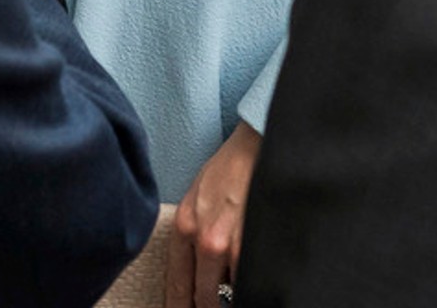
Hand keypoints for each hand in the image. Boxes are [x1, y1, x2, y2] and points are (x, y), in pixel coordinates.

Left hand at [166, 123, 260, 307]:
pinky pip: (251, 279)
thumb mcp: (197, 197)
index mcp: (185, 227)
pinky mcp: (256, 245)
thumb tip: (199, 269)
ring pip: (230, 293)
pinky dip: (252, 281)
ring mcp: (232, 246)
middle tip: (212, 307)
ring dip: (234, 295)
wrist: (259, 144)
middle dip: (208, 307)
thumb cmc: (231, 166)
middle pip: (203, 297)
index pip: (177, 284)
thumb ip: (192, 234)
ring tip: (238, 292)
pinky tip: (256, 278)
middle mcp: (204, 241)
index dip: (180, 306)